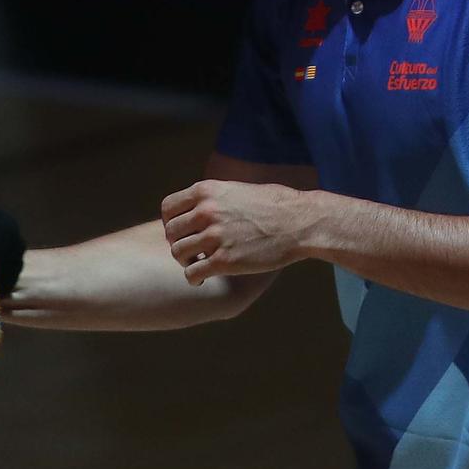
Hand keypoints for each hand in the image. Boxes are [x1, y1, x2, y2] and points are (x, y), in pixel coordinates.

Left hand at [161, 180, 311, 283]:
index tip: (182, 232)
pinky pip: (192, 273)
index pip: (168, 208)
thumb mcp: (236, 189)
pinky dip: (194, 278)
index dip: (171, 223)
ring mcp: (215, 236)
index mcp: (206, 191)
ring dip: (185, 262)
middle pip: (170, 233)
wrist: (300, 222)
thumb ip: (212, 198)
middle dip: (178, 243)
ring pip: (178, 253)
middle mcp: (206, 211)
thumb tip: (194, 208)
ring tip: (198, 264)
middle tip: (192, 251)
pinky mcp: (225, 260)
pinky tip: (203, 278)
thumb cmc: (274, 205)